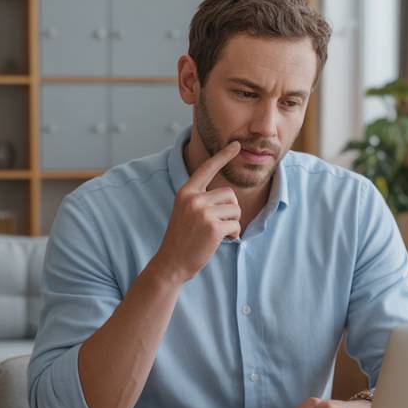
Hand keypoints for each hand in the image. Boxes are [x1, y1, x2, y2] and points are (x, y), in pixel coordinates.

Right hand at [150, 141, 241, 284]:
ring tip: (220, 233)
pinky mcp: (213, 227)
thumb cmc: (182, 239)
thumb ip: (201, 199)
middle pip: (229, 194)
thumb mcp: (186, 212)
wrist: (171, 263)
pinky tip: (223, 241)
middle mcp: (194, 199)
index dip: (223, 155)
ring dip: (233, 222)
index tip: (236, 145)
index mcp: (186, 192)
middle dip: (231, 210)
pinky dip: (234, 234)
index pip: (207, 169)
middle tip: (218, 224)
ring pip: (235, 209)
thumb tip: (228, 195)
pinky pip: (236, 225)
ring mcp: (203, 212)